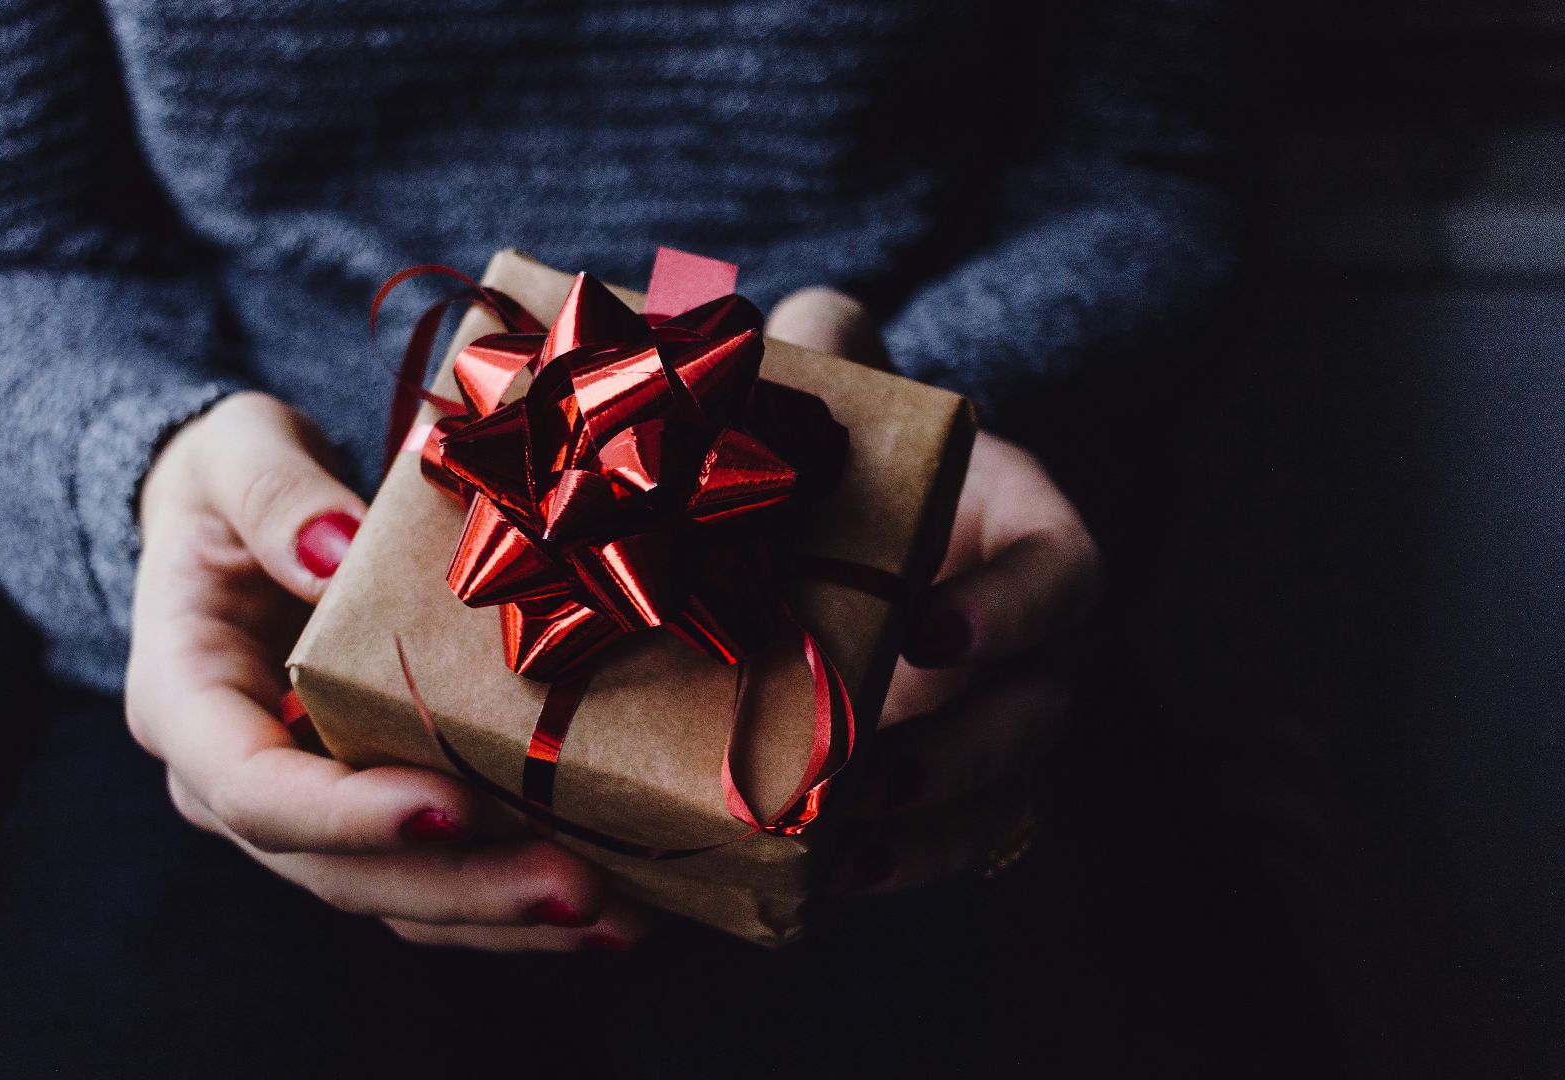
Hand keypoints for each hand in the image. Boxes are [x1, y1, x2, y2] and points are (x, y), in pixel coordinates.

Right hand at [127, 391, 649, 949]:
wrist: (237, 519)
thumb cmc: (232, 481)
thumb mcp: (235, 453)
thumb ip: (274, 495)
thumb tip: (334, 549)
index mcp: (184, 700)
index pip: (251, 787)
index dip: (347, 815)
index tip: (453, 808)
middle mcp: (232, 782)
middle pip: (337, 871)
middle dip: (461, 887)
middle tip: (574, 888)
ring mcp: (303, 810)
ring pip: (394, 896)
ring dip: (503, 915)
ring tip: (616, 915)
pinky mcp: (367, 814)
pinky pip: (434, 878)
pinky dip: (512, 900)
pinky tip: (609, 903)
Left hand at [764, 290, 1099, 892]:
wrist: (862, 548)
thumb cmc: (871, 472)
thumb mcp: (862, 411)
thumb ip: (838, 358)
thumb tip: (796, 320)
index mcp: (1034, 539)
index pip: (1064, 577)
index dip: (1010, 610)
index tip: (929, 631)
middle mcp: (1041, 645)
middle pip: (1037, 710)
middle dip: (961, 748)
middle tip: (869, 767)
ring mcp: (1005, 725)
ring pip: (1002, 795)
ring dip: (928, 829)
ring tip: (842, 843)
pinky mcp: (957, 788)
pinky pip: (951, 843)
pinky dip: (897, 866)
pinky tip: (825, 881)